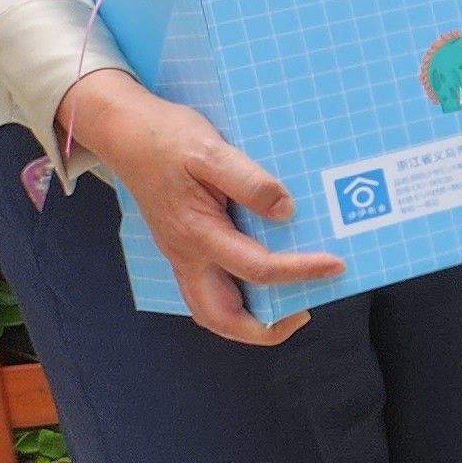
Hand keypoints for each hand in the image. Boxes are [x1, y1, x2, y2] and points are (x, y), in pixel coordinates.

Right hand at [55, 69, 331, 345]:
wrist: (126, 133)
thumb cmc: (169, 138)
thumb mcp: (212, 150)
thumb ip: (249, 181)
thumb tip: (286, 211)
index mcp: (197, 233)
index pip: (256, 268)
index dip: (300, 271)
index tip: (336, 266)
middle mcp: (185, 254)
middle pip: (219, 317)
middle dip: (263, 329)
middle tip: (303, 312)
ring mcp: (181, 255)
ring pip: (210, 310)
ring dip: (248, 319)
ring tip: (289, 304)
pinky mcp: (182, 248)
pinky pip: (207, 289)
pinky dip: (236, 297)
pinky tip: (264, 279)